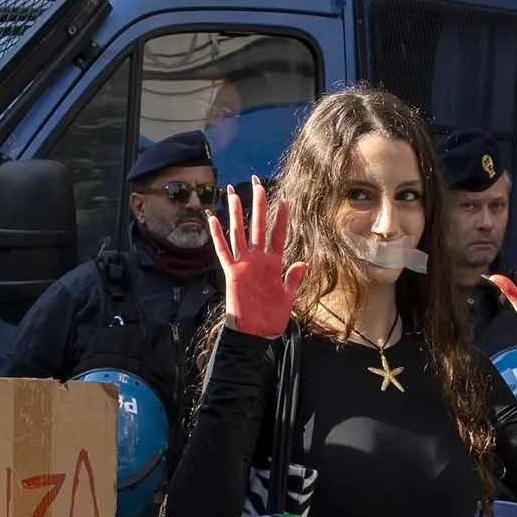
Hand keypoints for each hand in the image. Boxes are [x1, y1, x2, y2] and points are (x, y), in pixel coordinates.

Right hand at [215, 178, 304, 337]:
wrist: (255, 333)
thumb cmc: (271, 317)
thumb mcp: (287, 297)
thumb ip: (293, 279)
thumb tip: (302, 262)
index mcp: (274, 264)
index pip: (278, 235)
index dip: (281, 218)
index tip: (284, 199)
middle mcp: (258, 260)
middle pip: (258, 226)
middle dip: (258, 204)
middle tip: (257, 184)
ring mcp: (244, 264)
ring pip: (239, 233)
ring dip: (237, 214)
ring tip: (234, 193)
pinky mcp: (231, 272)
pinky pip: (223, 251)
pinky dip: (218, 235)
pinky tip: (213, 219)